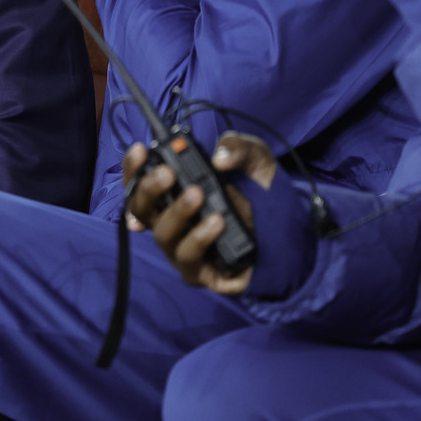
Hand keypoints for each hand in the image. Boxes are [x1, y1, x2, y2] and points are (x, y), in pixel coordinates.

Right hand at [122, 132, 275, 294]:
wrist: (288, 235)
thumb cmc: (258, 195)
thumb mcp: (253, 160)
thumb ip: (239, 148)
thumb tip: (221, 158)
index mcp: (172, 195)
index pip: (139, 182)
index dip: (133, 168)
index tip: (141, 150)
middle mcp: (170, 223)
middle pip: (142, 210)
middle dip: (149, 189)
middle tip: (167, 173)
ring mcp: (182, 250)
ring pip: (163, 235)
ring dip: (177, 212)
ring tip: (198, 194)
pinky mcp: (200, 273)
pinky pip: (190, 258)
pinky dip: (200, 238)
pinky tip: (217, 222)